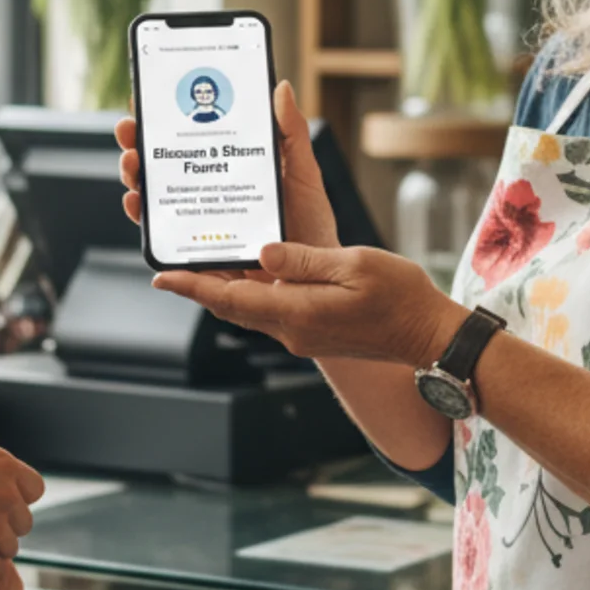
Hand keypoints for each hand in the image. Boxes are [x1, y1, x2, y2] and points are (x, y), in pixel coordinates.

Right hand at [116, 80, 340, 249]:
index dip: (162, 123)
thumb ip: (291, 132)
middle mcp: (207, 198)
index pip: (187, 144)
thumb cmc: (311, 226)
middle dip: (137, 147)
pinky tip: (139, 206)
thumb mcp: (303, 173)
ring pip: (155, 203)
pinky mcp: (198, 260)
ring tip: (133, 165)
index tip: (146, 102)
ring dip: (134, 180)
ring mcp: (199, 228)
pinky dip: (146, 224)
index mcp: (228, 173)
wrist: (319, 279)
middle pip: (162, 170)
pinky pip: (164, 243)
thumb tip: (280, 88)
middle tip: (130, 131)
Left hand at [151, 240, 460, 367]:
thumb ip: (305, 260)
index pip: (231, 298)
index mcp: (298, 311)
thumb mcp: (354, 265)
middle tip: (169, 266)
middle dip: (198, 287)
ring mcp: (302, 333)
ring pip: (248, 310)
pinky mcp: (313, 330)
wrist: (429, 336)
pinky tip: (248, 272)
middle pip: (231, 306)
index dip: (193, 286)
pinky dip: (249, 293)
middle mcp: (292, 329)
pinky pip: (269, 311)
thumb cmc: (400, 298)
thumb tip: (263, 252)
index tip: (161, 276)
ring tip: (200, 264)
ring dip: (222, 290)